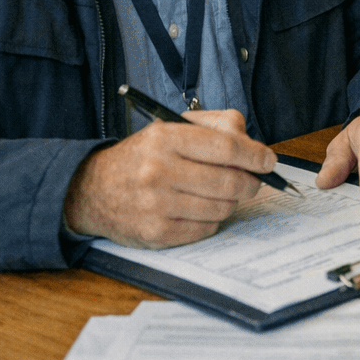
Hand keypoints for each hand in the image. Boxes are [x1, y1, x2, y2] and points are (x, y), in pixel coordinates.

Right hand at [63, 108, 271, 247]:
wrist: (92, 189)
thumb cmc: (143, 157)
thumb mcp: (172, 127)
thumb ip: (216, 126)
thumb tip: (252, 144)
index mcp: (166, 138)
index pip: (226, 148)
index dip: (255, 156)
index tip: (268, 161)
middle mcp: (159, 171)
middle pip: (229, 182)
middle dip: (250, 183)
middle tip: (251, 181)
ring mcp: (156, 205)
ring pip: (221, 208)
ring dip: (229, 202)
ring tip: (217, 194)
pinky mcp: (155, 233)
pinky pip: (206, 229)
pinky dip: (210, 220)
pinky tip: (197, 210)